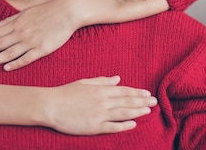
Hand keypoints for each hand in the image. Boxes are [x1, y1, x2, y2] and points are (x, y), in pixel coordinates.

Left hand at [0, 0, 79, 70]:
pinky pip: (26, 58)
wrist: (67, 11)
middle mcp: (21, 32)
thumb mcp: (25, 13)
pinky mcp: (42, 48)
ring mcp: (31, 41)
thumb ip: (8, 20)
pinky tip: (6, 68)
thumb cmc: (46, 11)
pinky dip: (16, 63)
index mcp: (16, 23)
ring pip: (9, 52)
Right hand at [40, 76, 157, 134]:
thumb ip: (102, 81)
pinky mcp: (94, 126)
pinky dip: (124, 125)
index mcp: (100, 90)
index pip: (124, 91)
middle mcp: (103, 101)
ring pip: (123, 113)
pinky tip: (133, 124)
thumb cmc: (65, 93)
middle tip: (155, 102)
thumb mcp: (84, 82)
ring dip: (137, 112)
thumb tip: (117, 78)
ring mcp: (99, 114)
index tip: (148, 93)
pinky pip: (113, 126)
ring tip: (148, 111)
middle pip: (127, 101)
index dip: (137, 92)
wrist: (50, 105)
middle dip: (142, 102)